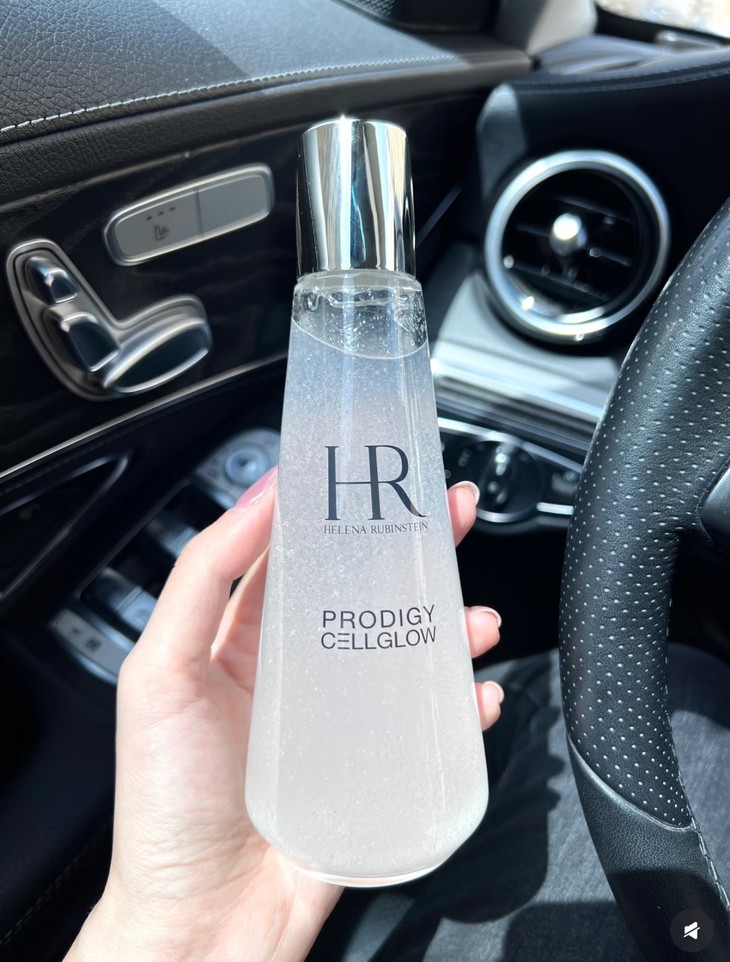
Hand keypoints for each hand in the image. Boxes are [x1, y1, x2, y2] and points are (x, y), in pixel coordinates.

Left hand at [67, 470, 502, 961]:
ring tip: (474, 617)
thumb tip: (257, 498)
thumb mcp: (160, 672)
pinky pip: (435, 722)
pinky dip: (465, 702)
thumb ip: (202, 578)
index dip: (341, 508)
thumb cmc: (168, 803)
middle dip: (416, 548)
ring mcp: (345, 717)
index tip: (376, 472)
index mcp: (248, 638)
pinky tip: (478, 694)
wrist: (204, 921)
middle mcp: (303, 668)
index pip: (303, 554)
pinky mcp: (379, 765)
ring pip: (413, 649)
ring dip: (453, 622)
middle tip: (452, 512)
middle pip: (371, 590)